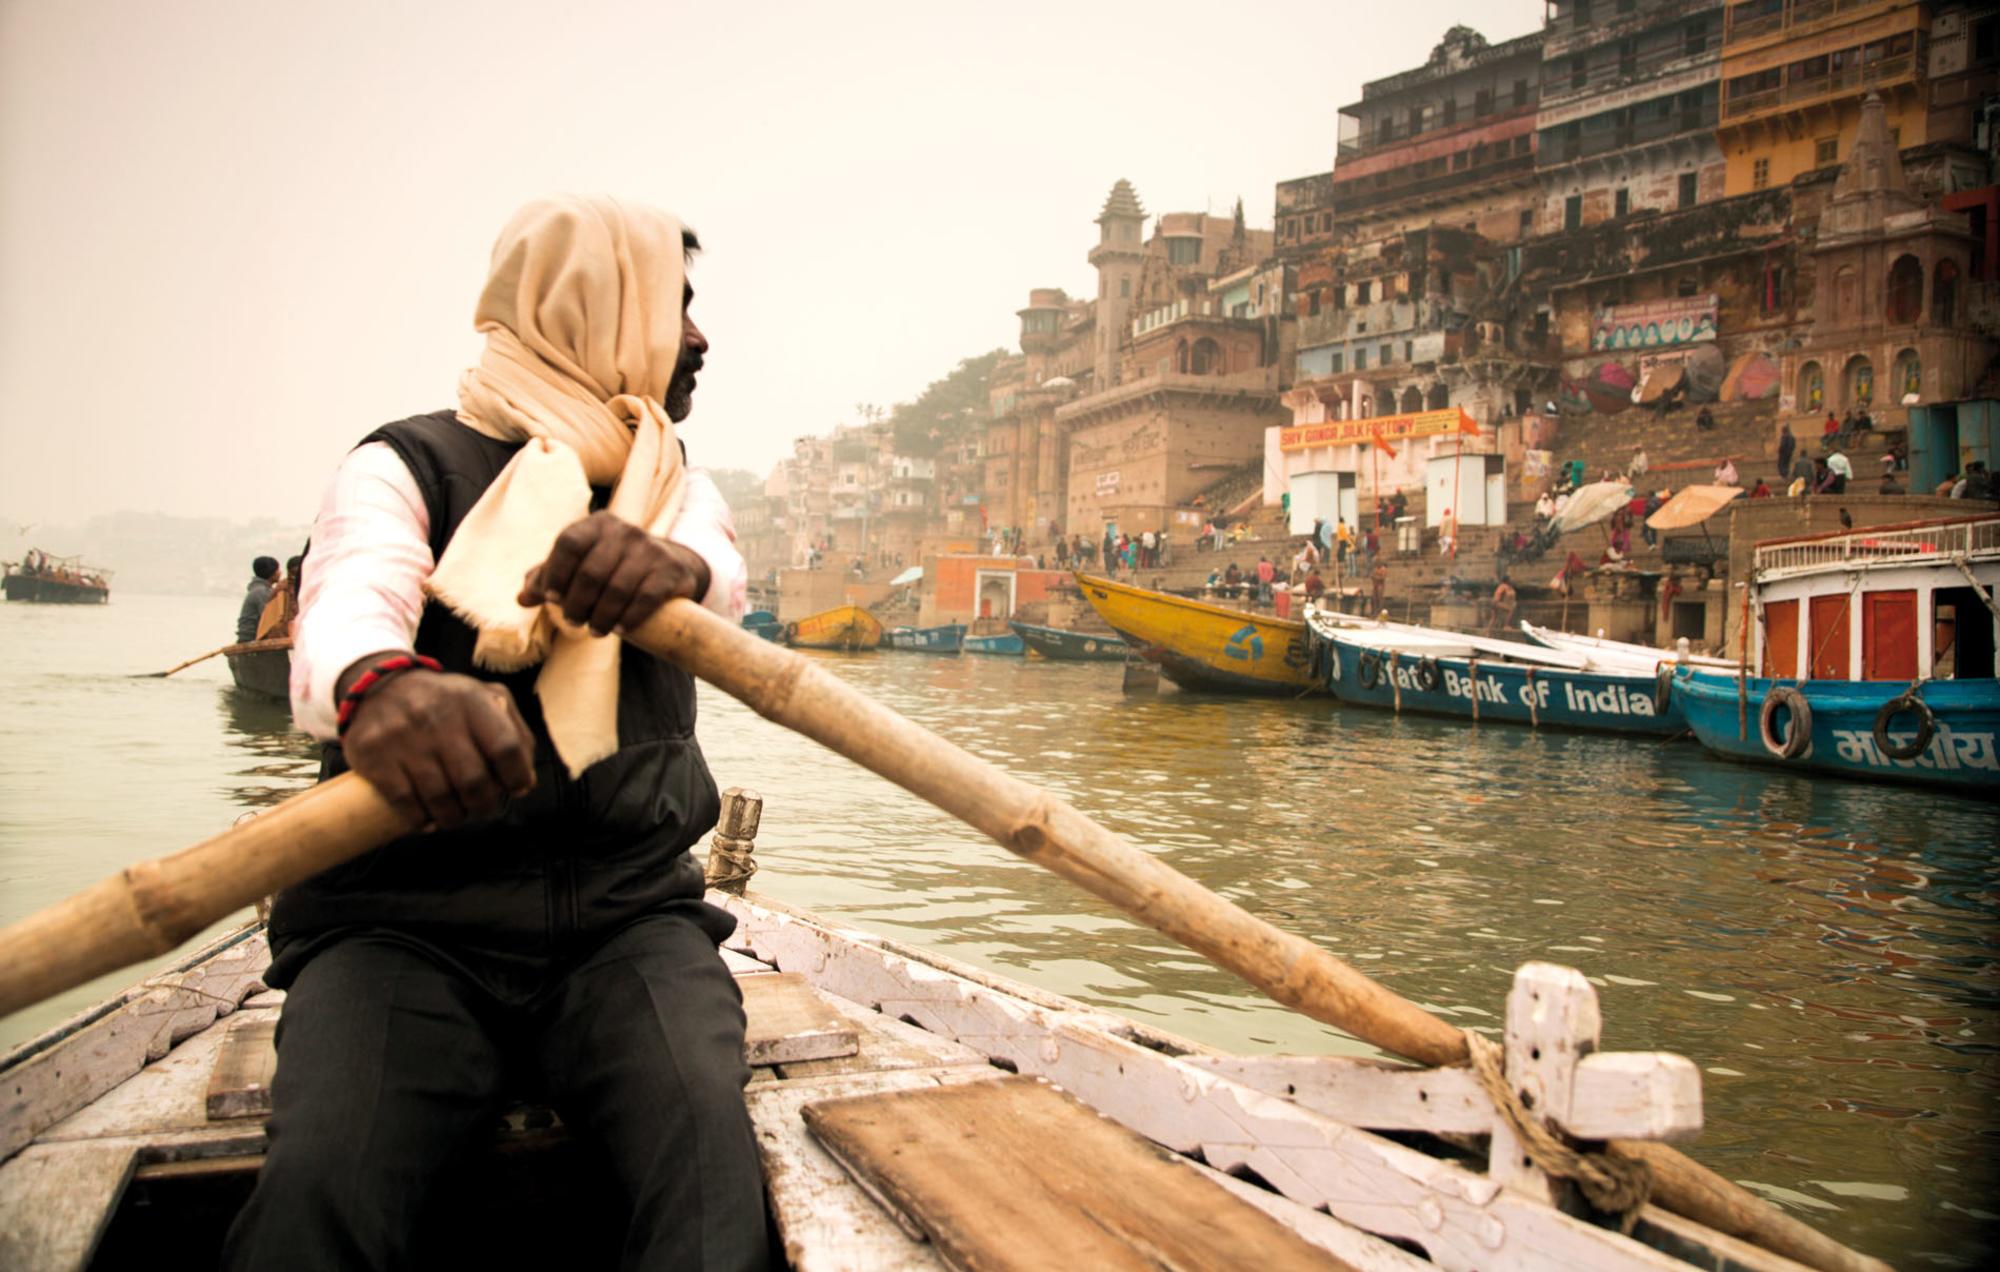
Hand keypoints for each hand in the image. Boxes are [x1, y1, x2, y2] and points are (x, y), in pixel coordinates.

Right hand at [338, 655, 536, 829]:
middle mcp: (438, 716)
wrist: (376, 686)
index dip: (517, 777)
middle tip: (482, 808)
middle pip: (474, 781)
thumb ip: (513, 732)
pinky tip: (427, 819)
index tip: (516, 789)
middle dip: (484, 805)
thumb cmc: (443, 702)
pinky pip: (405, 802)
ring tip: (456, 816)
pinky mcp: (374, 755)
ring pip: (440, 798)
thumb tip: (526, 782)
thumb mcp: (482, 698)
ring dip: (453, 817)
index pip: (506, 747)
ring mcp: (404, 737)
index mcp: (471, 700)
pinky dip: (420, 819)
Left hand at [517, 511, 709, 636]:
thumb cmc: (614, 567)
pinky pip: (646, 597)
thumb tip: (522, 599)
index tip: (551, 599)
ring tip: (595, 631)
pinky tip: (618, 629)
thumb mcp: (581, 565)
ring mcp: (651, 549)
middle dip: (577, 604)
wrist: (669, 566)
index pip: (569, 543)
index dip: (555, 573)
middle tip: (574, 622)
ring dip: (601, 616)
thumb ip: (549, 578)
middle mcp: (625, 531)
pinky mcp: (670, 571)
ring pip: (618, 588)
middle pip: (591, 571)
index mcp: (597, 525)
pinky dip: (629, 617)